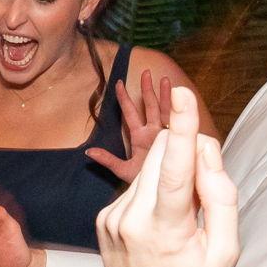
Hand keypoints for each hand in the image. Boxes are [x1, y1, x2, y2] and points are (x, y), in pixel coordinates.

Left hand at [89, 67, 175, 183]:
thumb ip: (107, 160)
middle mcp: (152, 132)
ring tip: (162, 79)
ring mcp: (165, 134)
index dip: (124, 99)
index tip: (118, 83)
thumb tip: (88, 152)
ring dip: (163, 95)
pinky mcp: (176, 139)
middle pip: (148, 106)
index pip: (130, 114)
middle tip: (146, 72)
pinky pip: (176, 121)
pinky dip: (176, 108)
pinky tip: (178, 96)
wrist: (162, 194)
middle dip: (147, 89)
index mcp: (139, 137)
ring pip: (163, 110)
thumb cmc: (144, 183)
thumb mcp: (123, 170)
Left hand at [96, 86, 237, 266]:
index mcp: (162, 229)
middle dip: (186, 155)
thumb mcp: (224, 251)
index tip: (182, 93)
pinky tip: (162, 226)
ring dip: (171, 174)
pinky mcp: (102, 217)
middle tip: (204, 194)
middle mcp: (128, 218)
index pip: (174, 168)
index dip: (182, 127)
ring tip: (182, 219)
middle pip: (161, 156)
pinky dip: (155, 191)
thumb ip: (220, 197)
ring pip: (148, 167)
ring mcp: (110, 217)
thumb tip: (205, 151)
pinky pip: (137, 185)